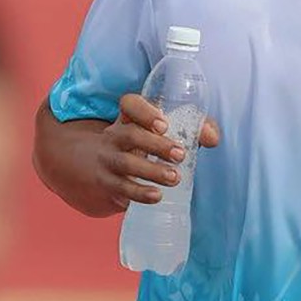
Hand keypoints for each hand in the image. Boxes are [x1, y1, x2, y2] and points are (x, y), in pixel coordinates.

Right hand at [96, 92, 221, 208]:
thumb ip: (189, 131)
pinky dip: (139, 193)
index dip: (145, 112)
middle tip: (180, 155)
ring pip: (125, 163)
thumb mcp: (151, 135)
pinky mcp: (106, 185)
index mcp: (127, 120)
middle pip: (130, 135)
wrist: (88, 171)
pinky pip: (120, 188)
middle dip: (156, 145)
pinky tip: (156, 196)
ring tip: (174, 179)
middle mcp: (114, 137)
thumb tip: (213, 138)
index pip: (129, 105)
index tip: (164, 125)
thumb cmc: (133, 148)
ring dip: (151, 171)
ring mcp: (107, 161)